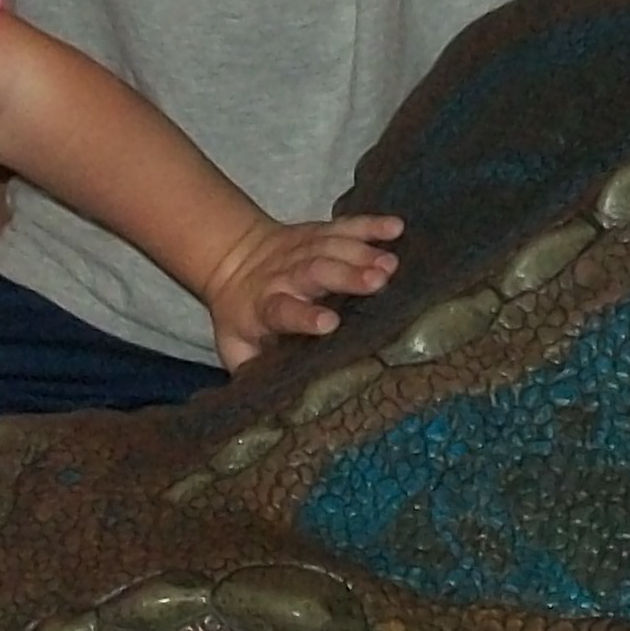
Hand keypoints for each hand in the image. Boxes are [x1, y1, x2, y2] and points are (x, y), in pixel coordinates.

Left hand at [196, 213, 404, 368]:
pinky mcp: (319, 232)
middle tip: (378, 281)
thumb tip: (268, 406)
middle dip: (346, 275)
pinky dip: (371, 224)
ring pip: (333, 247)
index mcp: (265, 307)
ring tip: (392, 264)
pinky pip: (346, 226)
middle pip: (316, 271)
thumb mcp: (234, 346)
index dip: (305, 315)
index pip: (284, 310)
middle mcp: (286, 275)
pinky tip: (396, 227)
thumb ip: (250, 369)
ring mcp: (304, 250)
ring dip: (363, 253)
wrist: (233, 259)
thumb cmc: (242, 316)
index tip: (329, 323)